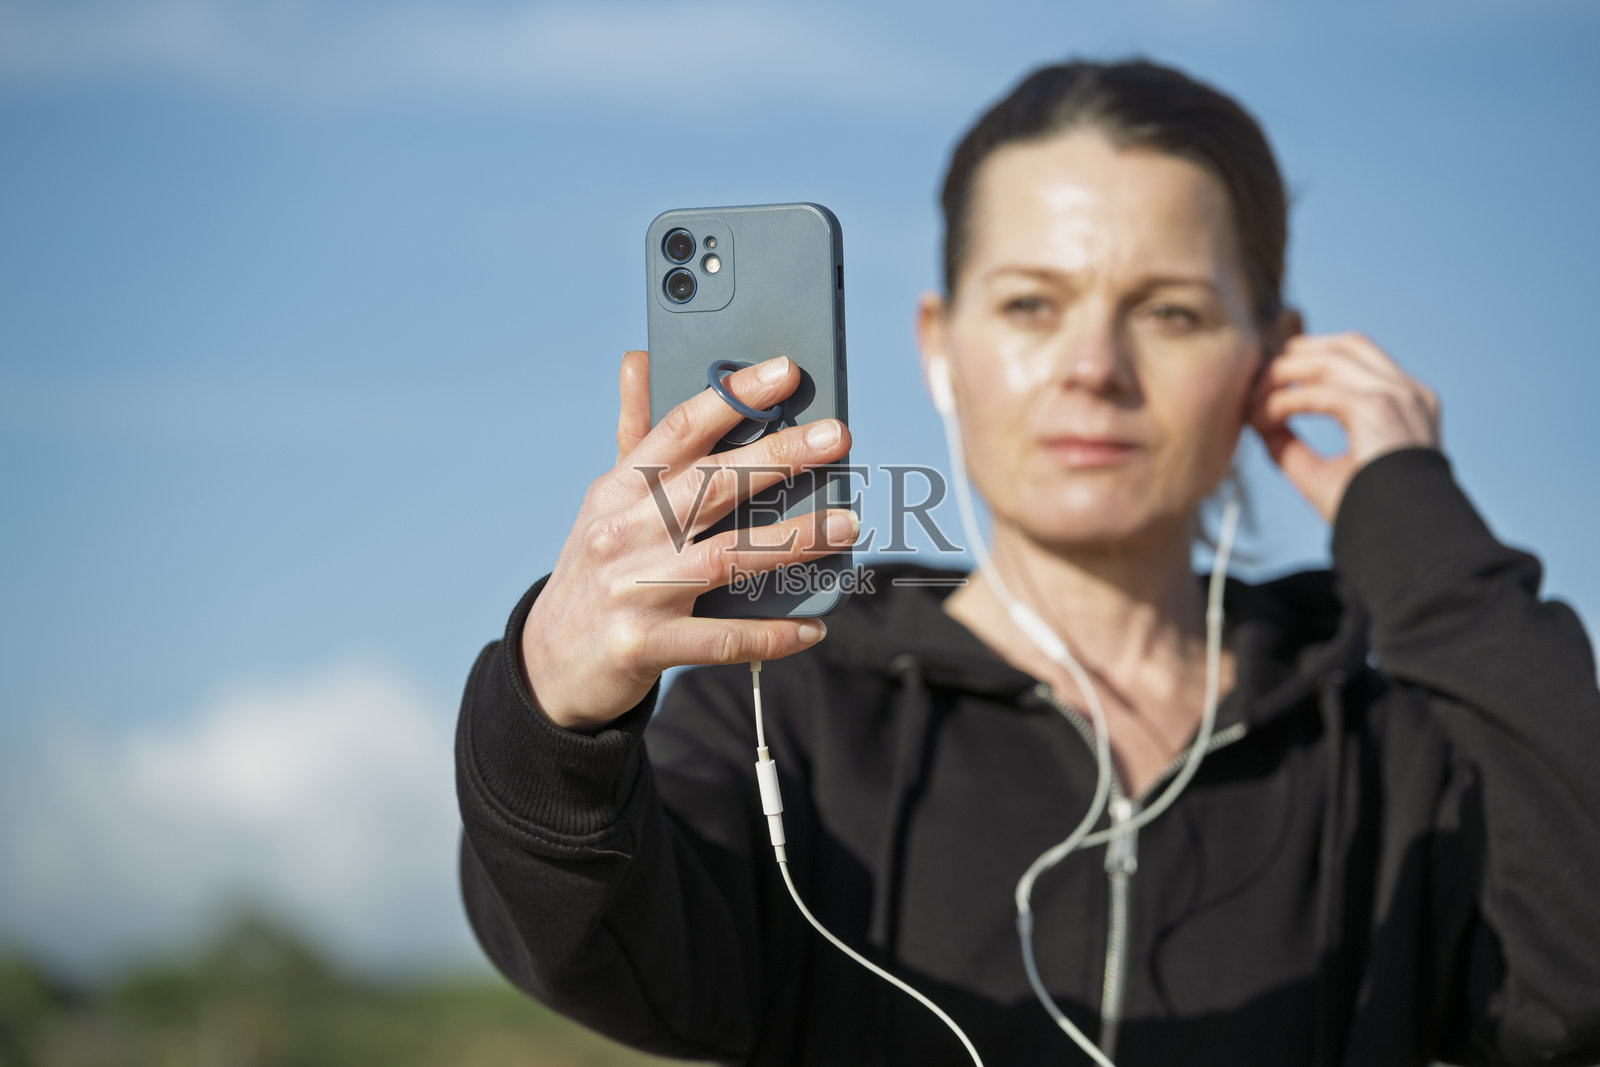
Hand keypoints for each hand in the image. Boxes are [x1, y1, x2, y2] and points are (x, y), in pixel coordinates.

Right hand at [520, 351, 856, 731]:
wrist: (548, 663)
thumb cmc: (595, 569)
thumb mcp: (605, 501)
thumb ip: (635, 433)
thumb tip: (641, 357)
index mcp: (618, 490)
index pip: (680, 430)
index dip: (734, 397)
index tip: (785, 372)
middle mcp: (623, 534)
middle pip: (712, 485)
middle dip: (780, 456)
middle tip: (836, 436)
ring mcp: (634, 591)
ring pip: (728, 557)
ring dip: (794, 540)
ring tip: (848, 523)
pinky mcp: (646, 646)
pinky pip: (722, 640)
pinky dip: (771, 635)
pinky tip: (812, 627)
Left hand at [1247, 331, 1441, 523]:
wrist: (1405, 543)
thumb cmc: (1370, 516)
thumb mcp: (1321, 472)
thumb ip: (1289, 444)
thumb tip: (1257, 420)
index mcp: (1406, 402)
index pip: (1354, 357)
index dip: (1307, 361)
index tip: (1268, 384)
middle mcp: (1407, 392)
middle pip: (1341, 346)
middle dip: (1292, 358)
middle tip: (1254, 384)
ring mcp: (1397, 397)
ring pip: (1327, 360)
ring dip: (1282, 375)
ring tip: (1253, 401)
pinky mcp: (1378, 411)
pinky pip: (1318, 393)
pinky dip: (1284, 402)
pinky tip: (1263, 419)